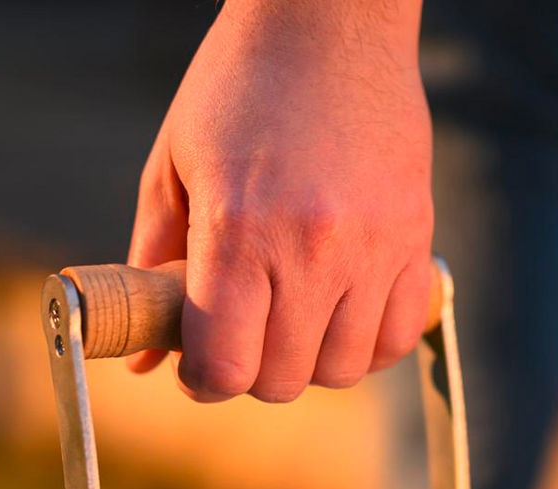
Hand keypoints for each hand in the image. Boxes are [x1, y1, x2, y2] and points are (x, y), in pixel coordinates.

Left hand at [126, 0, 433, 402]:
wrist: (329, 22)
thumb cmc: (238, 87)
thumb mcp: (173, 167)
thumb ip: (153, 265)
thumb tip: (142, 358)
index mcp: (239, 230)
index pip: (227, 365)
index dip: (204, 382)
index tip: (200, 366)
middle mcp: (312, 248)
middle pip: (284, 379)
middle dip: (253, 374)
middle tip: (242, 337)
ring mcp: (373, 246)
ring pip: (345, 368)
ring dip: (311, 362)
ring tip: (292, 322)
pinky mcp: (415, 237)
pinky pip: (399, 334)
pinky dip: (369, 343)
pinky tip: (341, 312)